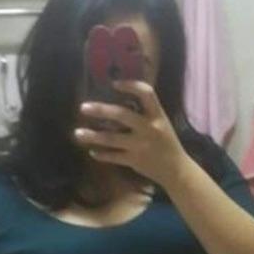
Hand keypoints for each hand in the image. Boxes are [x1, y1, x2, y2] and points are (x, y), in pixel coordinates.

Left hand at [74, 80, 190, 189]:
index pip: (146, 94)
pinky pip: (113, 156)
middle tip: (83, 108)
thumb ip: (145, 114)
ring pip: (112, 138)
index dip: (131, 86)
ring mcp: (140, 145)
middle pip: (122, 115)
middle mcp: (149, 128)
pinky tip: (93, 152)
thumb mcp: (162, 124)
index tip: (114, 84)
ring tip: (77, 133)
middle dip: (101, 110)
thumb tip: (120, 102)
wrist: (176, 170)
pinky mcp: (134, 160)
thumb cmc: (167, 143)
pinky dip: (102, 155)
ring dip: (93, 136)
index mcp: (158, 116)